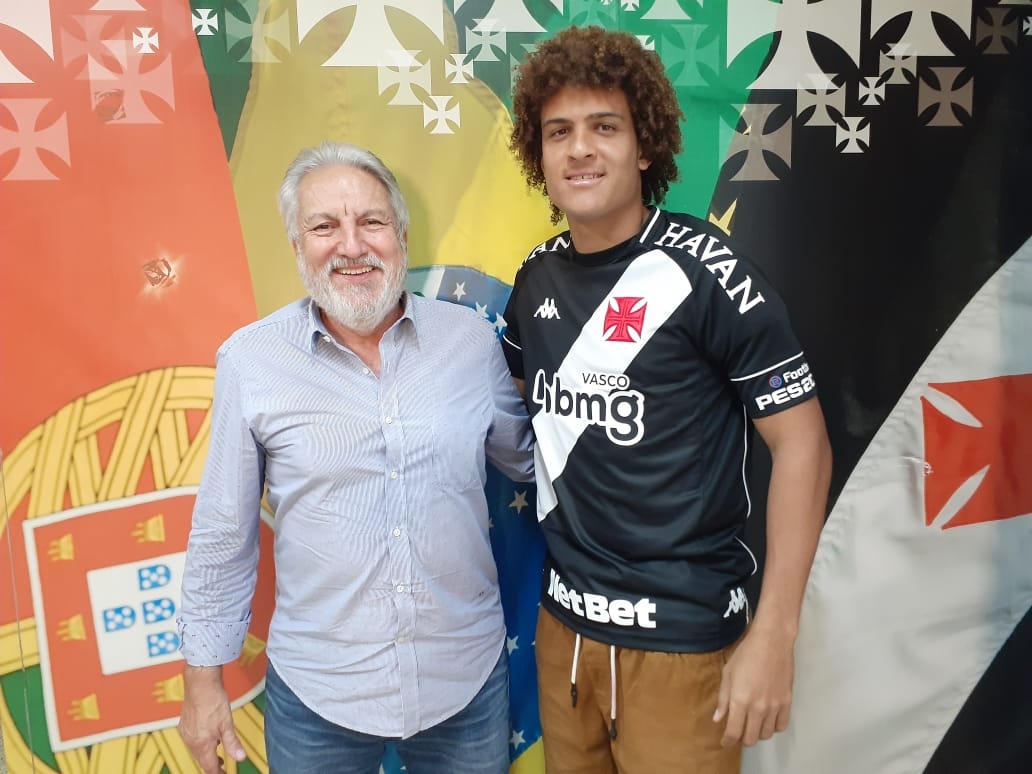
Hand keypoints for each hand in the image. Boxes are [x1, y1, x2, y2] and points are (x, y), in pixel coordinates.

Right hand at [178, 665, 247, 773]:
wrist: (200, 682)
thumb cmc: (213, 699)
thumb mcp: (227, 723)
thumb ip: (232, 743)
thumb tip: (240, 758)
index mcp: (202, 743)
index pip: (209, 767)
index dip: (218, 773)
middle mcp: (191, 740)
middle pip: (201, 760)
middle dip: (212, 764)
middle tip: (223, 766)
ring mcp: (186, 732)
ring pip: (196, 750)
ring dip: (207, 753)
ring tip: (218, 751)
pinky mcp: (184, 725)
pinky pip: (192, 740)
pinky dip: (201, 743)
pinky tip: (208, 736)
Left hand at [712, 626, 794, 746]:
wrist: (772, 642)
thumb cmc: (746, 655)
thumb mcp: (728, 674)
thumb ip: (723, 699)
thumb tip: (718, 719)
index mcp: (740, 701)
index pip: (734, 732)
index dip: (728, 741)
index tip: (725, 743)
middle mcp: (758, 708)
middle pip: (751, 738)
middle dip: (742, 739)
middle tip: (738, 732)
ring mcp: (774, 707)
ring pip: (766, 734)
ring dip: (757, 733)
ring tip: (752, 724)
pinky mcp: (787, 703)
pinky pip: (781, 726)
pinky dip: (773, 727)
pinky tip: (767, 720)